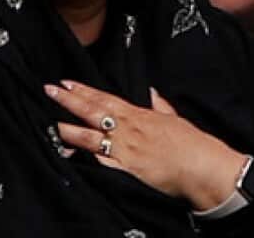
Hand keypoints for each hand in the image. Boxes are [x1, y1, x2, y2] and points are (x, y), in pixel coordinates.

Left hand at [45, 80, 247, 210]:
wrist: (204, 168)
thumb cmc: (193, 145)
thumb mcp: (175, 120)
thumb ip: (160, 106)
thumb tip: (152, 92)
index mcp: (138, 116)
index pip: (104, 99)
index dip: (83, 90)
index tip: (65, 82)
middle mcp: (128, 130)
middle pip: (92, 112)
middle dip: (68, 100)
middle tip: (49, 90)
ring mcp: (124, 150)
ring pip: (90, 136)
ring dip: (69, 129)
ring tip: (50, 123)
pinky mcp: (126, 170)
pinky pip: (100, 162)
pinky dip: (84, 158)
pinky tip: (70, 154)